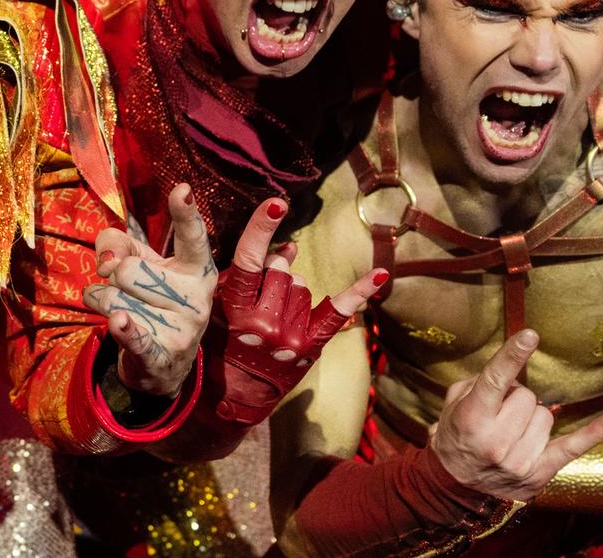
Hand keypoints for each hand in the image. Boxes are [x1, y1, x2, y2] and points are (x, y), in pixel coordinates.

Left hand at [86, 184, 218, 400]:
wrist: (161, 364)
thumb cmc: (149, 299)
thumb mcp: (138, 263)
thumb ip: (117, 244)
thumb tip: (107, 260)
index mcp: (197, 269)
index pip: (192, 238)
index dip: (186, 214)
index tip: (183, 190)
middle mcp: (196, 298)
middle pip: (127, 269)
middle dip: (113, 279)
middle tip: (130, 292)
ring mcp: (181, 329)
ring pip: (112, 298)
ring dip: (103, 303)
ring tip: (124, 313)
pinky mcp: (161, 356)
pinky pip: (133, 336)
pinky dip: (122, 329)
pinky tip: (119, 322)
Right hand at [212, 197, 387, 425]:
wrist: (235, 398)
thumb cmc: (222, 346)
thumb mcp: (222, 308)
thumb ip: (248, 276)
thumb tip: (288, 247)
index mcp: (235, 310)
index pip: (249, 261)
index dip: (261, 229)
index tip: (277, 204)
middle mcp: (264, 322)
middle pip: (282, 272)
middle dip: (276, 273)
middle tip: (264, 295)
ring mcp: (290, 337)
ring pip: (304, 287)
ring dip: (293, 291)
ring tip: (278, 314)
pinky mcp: (311, 347)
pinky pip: (338, 312)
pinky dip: (359, 292)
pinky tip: (380, 275)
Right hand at [428, 330, 602, 502]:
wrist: (457, 489)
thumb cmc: (455, 439)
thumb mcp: (453, 406)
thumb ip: (478, 383)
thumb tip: (510, 371)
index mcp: (471, 419)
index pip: (495, 380)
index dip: (513, 356)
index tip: (530, 335)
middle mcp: (496, 441)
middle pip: (527, 397)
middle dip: (515, 400)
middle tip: (499, 414)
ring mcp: (520, 460)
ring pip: (546, 416)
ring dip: (531, 418)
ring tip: (512, 433)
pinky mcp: (540, 472)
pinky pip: (573, 447)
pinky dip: (593, 433)